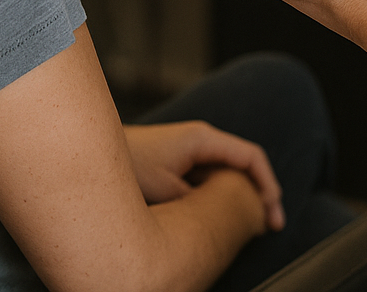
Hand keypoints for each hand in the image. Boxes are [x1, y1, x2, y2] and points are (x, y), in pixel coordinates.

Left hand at [123, 120, 284, 230]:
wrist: (94, 151)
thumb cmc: (127, 163)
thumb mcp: (166, 188)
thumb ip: (199, 200)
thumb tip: (225, 216)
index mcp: (203, 139)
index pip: (251, 157)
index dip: (268, 185)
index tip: (272, 213)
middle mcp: (201, 140)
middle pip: (245, 165)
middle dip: (260, 194)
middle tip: (268, 226)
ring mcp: (192, 150)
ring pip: (229, 173)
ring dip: (242, 197)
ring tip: (252, 226)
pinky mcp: (182, 161)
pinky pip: (213, 177)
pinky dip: (223, 196)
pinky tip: (223, 217)